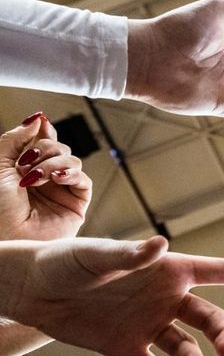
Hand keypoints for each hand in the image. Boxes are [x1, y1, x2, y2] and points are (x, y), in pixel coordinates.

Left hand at [0, 112, 90, 240]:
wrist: (5, 236)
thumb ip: (14, 138)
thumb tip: (37, 118)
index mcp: (24, 170)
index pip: (42, 143)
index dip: (44, 131)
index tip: (41, 122)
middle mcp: (44, 179)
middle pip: (59, 148)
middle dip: (45, 150)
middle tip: (27, 162)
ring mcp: (60, 191)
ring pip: (72, 160)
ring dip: (54, 163)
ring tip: (36, 178)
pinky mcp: (75, 205)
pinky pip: (84, 180)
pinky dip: (72, 174)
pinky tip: (57, 178)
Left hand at [4, 236, 223, 355]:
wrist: (35, 291)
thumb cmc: (69, 261)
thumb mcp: (98, 256)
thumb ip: (131, 255)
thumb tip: (160, 244)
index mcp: (169, 269)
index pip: (221, 271)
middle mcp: (166, 298)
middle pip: (209, 317)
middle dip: (223, 334)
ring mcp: (149, 324)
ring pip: (186, 346)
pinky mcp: (127, 347)